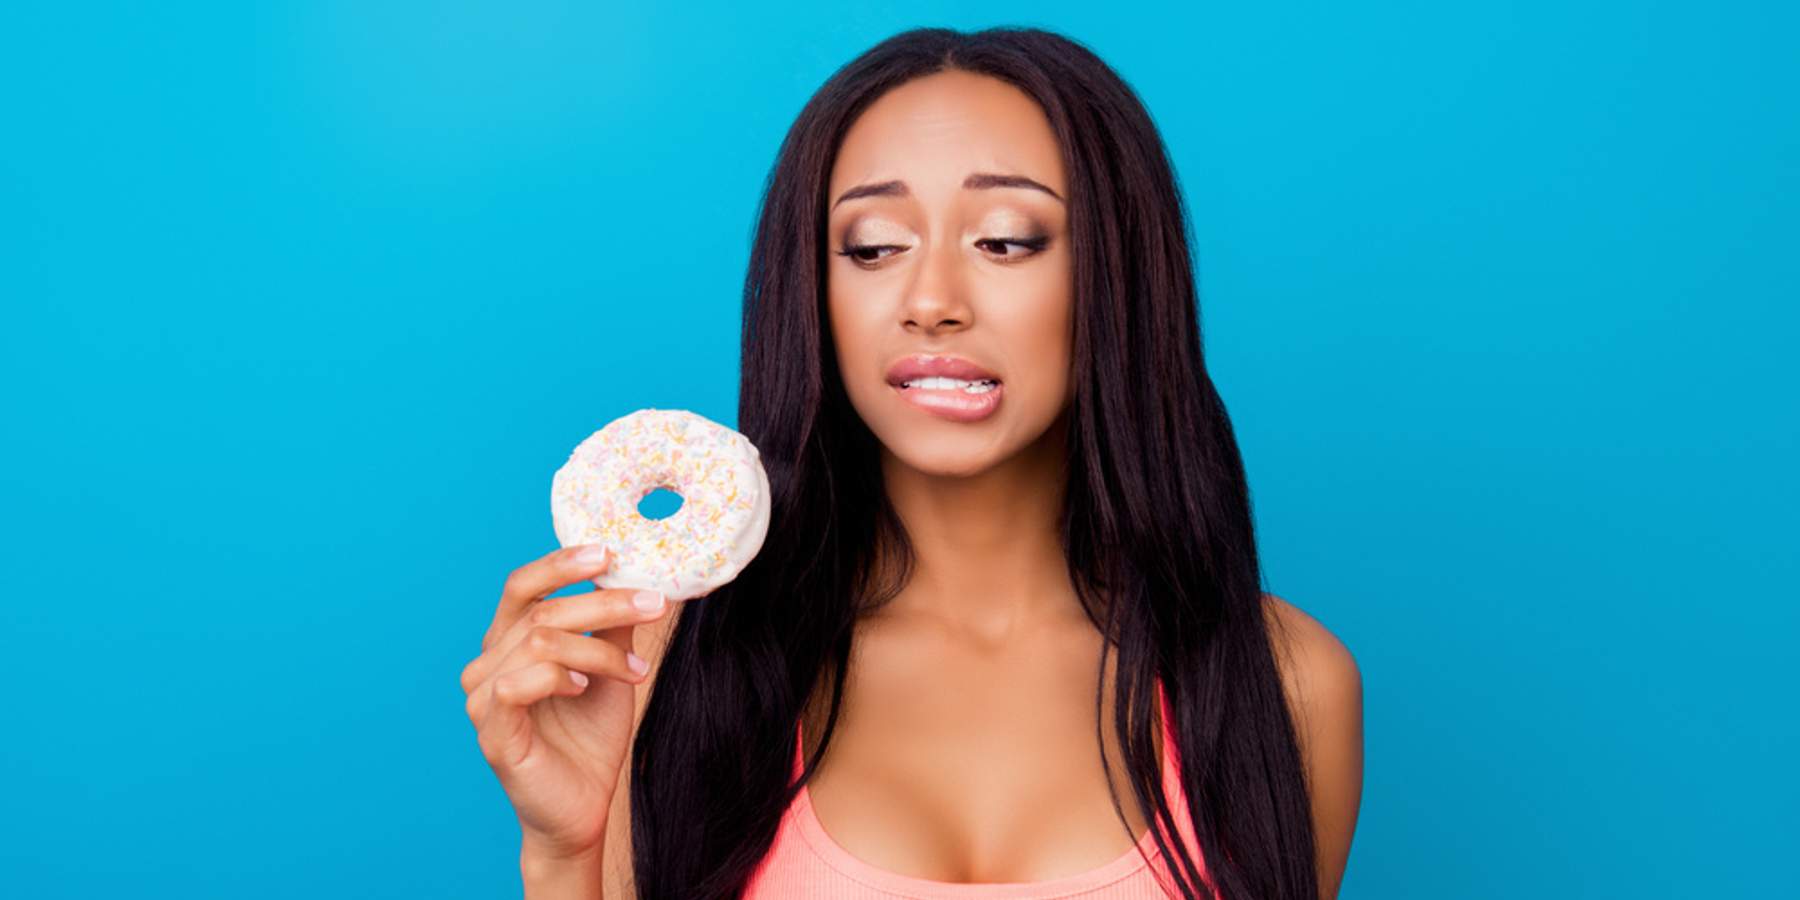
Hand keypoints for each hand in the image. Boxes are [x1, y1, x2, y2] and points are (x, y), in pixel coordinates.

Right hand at [460, 543, 672, 859]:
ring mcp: (483, 699)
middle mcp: (487, 664)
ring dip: (597, 651)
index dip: (560, 564)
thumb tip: (641, 577)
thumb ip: (612, 625)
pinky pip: (516, 685)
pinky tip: (583, 688)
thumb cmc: (590, 736)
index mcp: (509, 642)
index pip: (522, 586)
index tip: (608, 553)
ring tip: (636, 673)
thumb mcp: (609, 667)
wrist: (584, 806)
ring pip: (538, 643)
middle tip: (654, 604)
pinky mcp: (491, 733)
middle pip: (540, 611)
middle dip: (604, 603)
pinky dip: (556, 677)